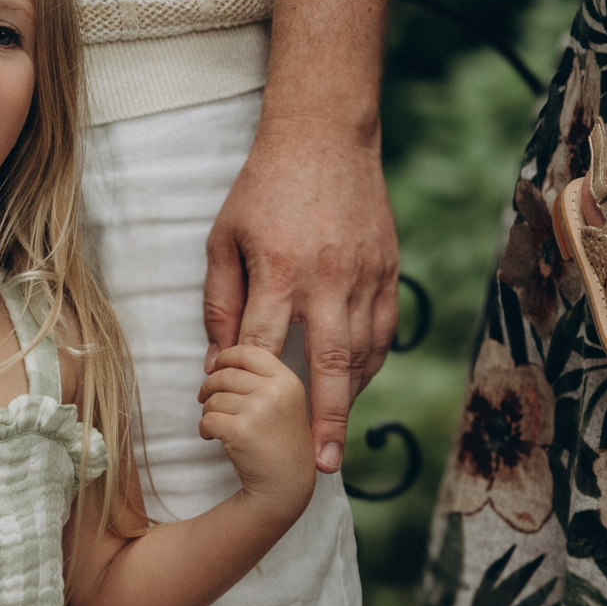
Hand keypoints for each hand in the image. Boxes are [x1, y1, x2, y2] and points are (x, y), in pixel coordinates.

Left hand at [198, 344, 316, 520]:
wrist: (286, 485)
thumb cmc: (281, 442)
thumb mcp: (285, 402)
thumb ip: (261, 379)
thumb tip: (217, 359)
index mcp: (288, 380)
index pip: (249, 352)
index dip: (226, 358)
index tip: (215, 368)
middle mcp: (276, 391)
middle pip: (225, 374)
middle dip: (210, 387)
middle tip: (206, 401)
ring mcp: (259, 410)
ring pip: (214, 398)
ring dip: (208, 412)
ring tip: (217, 425)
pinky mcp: (240, 431)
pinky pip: (207, 419)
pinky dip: (204, 429)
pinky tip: (212, 438)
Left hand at [204, 120, 397, 475]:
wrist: (324, 137)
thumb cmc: (262, 189)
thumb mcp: (225, 238)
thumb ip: (221, 301)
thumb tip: (218, 360)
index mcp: (280, 271)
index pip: (263, 346)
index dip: (249, 388)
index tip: (238, 424)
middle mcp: (328, 278)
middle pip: (329, 365)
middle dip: (324, 420)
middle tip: (320, 467)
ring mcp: (365, 275)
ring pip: (365, 353)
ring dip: (350, 399)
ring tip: (333, 438)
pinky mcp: (388, 269)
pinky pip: (384, 331)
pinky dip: (371, 365)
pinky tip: (355, 387)